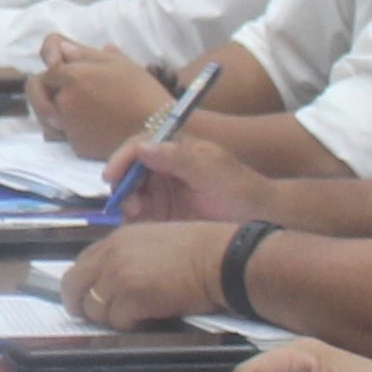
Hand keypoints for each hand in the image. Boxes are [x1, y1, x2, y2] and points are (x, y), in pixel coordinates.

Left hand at [27, 38, 169, 155]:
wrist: (158, 128)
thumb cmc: (142, 90)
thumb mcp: (118, 62)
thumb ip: (85, 54)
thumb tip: (62, 50)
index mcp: (72, 76)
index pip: (47, 70)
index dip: (54, 69)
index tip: (62, 70)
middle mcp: (64, 101)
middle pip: (38, 94)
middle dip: (45, 93)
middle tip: (64, 95)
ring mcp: (68, 126)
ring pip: (46, 117)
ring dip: (54, 113)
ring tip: (80, 111)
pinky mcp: (76, 146)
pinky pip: (61, 137)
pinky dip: (69, 132)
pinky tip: (88, 128)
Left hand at [54, 221, 228, 330]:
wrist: (220, 259)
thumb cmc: (197, 251)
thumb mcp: (152, 241)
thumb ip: (125, 256)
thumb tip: (109, 280)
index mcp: (116, 239)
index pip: (80, 265)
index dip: (83, 286)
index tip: (90, 298)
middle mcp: (111, 255)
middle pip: (74, 287)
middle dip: (82, 306)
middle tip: (98, 317)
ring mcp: (119, 276)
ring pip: (93, 309)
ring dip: (109, 318)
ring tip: (133, 316)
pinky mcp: (132, 298)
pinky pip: (116, 322)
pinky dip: (128, 326)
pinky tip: (145, 319)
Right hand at [110, 133, 274, 225]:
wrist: (260, 222)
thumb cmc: (240, 191)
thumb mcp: (210, 170)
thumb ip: (176, 158)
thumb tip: (141, 147)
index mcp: (175, 150)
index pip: (139, 147)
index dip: (122, 159)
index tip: (112, 176)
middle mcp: (164, 169)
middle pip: (129, 171)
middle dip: (122, 184)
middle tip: (127, 203)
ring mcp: (162, 193)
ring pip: (130, 194)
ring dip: (126, 202)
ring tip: (135, 214)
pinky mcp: (163, 217)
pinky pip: (138, 216)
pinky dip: (132, 220)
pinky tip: (137, 225)